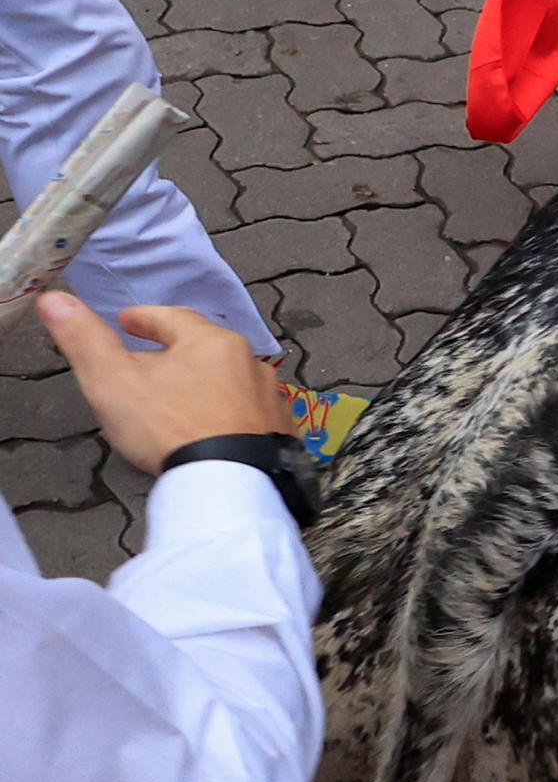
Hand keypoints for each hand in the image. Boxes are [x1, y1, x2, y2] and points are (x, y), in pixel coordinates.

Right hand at [39, 296, 288, 476]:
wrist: (230, 482)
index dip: (145, 318)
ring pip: (230, 379)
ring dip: (204, 381)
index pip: (173, 317)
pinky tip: (213, 427)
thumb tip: (55, 299)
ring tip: (179, 394)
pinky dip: (227, 412)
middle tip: (149, 357)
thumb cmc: (169, 426)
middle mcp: (250, 362)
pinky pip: (248, 412)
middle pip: (205, 348)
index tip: (127, 320)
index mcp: (212, 341)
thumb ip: (84, 339)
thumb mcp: (113, 380)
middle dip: (176, 349)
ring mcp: (270, 398)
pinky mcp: (279, 430)